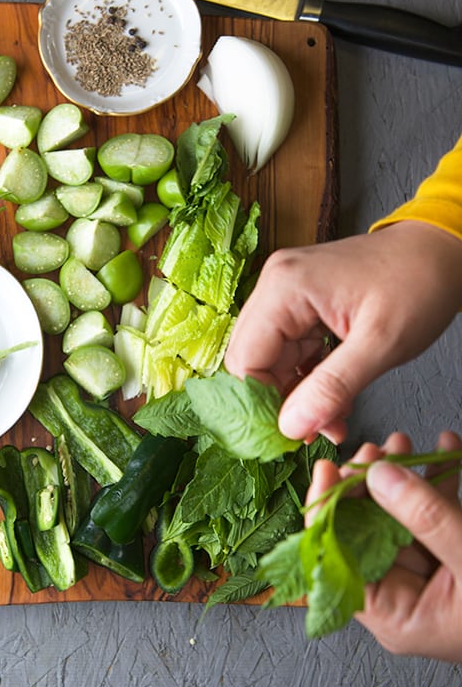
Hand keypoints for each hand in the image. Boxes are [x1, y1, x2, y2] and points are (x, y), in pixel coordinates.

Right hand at [225, 221, 461, 441]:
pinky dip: (310, 378)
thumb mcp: (380, 344)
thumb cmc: (419, 284)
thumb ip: (332, 388)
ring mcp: (286, 292)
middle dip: (282, 401)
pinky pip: (290, 350)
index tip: (295, 433)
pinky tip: (337, 396)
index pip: (245, 360)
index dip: (264, 403)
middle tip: (319, 429)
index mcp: (285, 288)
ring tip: (336, 417)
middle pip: (252, 360)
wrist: (440, 252)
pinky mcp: (300, 302)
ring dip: (299, 394)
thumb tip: (291, 426)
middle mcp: (275, 285)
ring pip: (271, 360)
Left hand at [307, 430, 461, 660]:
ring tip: (407, 442)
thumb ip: (427, 520)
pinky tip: (447, 448)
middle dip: (370, 482)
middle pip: (366, 528)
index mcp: (394, 615)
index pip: (337, 559)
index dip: (327, 512)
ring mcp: (429, 572)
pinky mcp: (455, 554)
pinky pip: (437, 512)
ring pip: (400, 513)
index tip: (328, 469)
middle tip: (378, 448)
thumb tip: (379, 475)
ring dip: (404, 474)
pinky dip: (441, 479)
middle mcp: (403, 594)